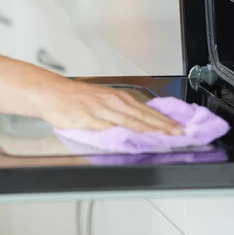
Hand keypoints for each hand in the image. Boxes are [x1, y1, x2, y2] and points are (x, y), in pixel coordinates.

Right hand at [38, 78, 182, 134]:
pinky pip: (110, 128)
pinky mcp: (90, 119)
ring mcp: (103, 110)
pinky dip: (124, 134)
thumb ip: (119, 112)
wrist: (52, 93)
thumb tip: (137, 123)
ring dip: (150, 130)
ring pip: (131, 121)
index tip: (179, 128)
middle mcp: (114, 102)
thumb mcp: (103, 100)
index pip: (147, 111)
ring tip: (166, 137)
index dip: (164, 120)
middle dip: (164, 126)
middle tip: (181, 134)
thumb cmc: (75, 97)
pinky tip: (134, 140)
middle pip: (144, 116)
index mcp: (118, 98)